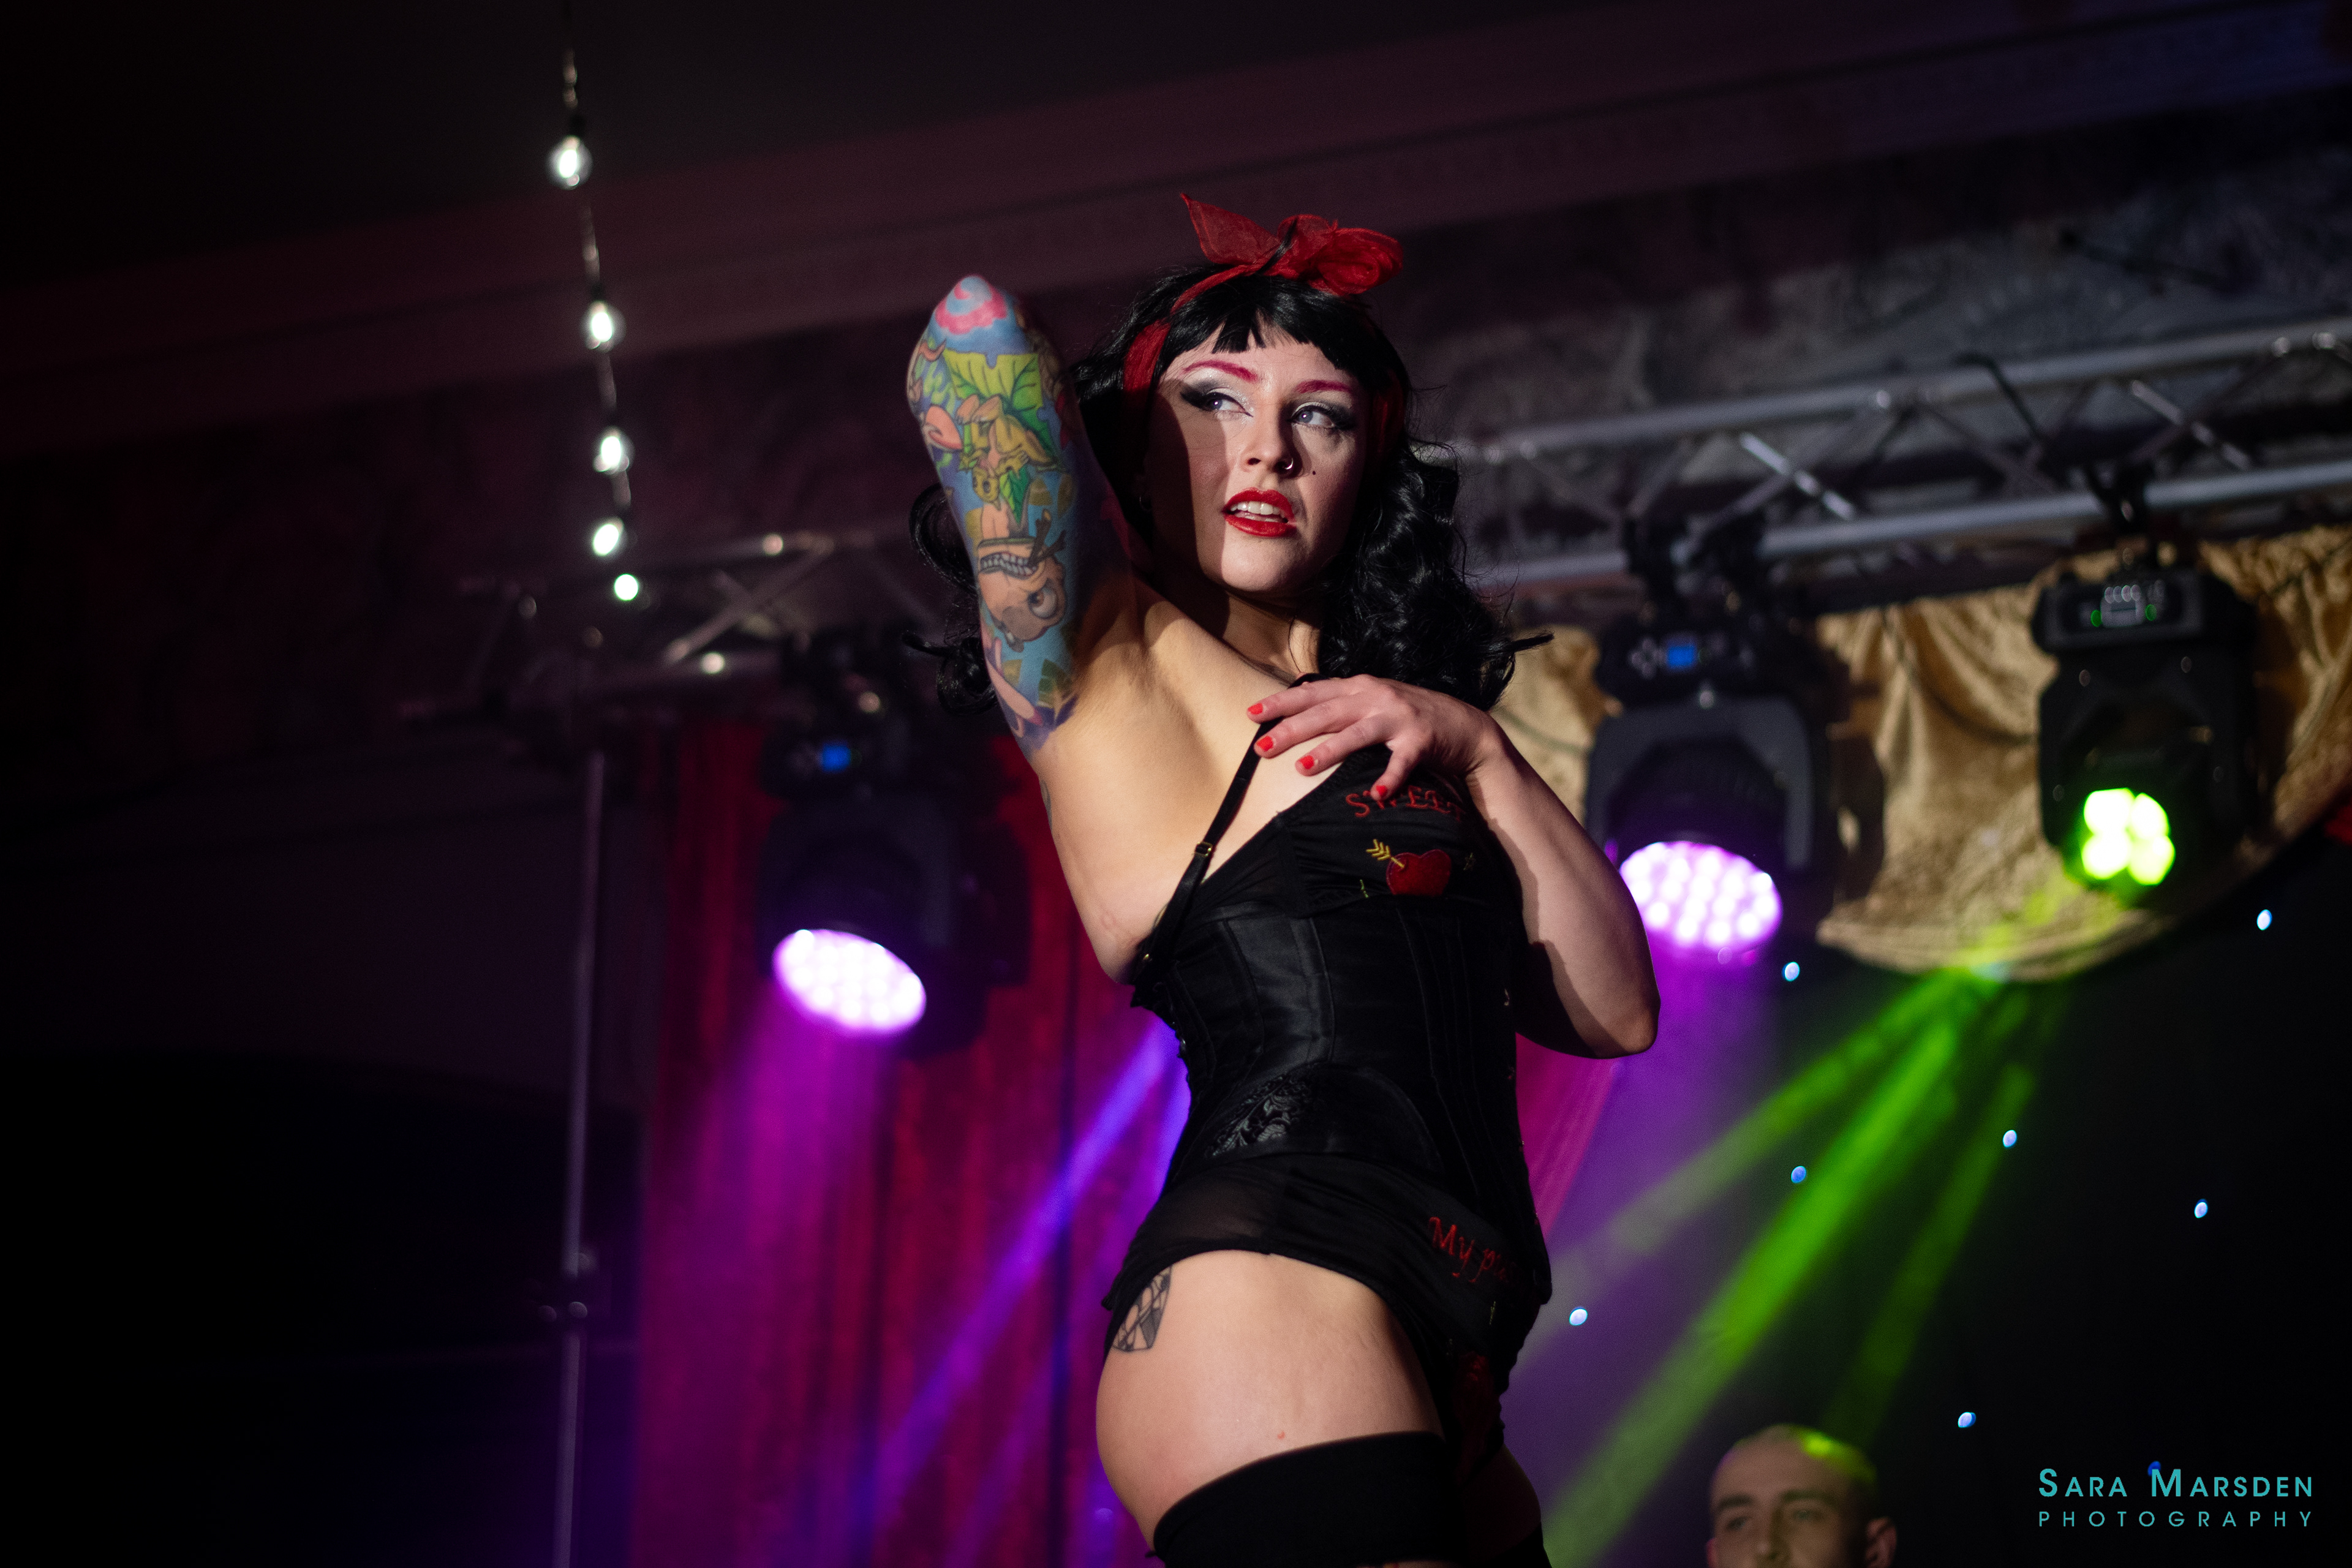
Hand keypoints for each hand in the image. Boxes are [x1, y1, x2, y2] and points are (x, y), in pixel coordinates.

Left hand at [1245, 675, 1502, 798]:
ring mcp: (1399, 718)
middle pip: (1327, 713)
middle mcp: (1376, 698)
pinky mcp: (1422, 740)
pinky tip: (1375, 795)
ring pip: (1358, 733)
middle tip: (1262, 749)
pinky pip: (1403, 762)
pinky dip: (1390, 778)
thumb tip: (1298, 703)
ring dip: (1331, 750)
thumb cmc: (1408, 717)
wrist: (1464, 725)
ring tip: (1303, 768)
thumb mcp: (1372, 702)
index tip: (1251, 715)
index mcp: (1359, 688)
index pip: (1312, 693)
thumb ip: (1340, 702)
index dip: (1281, 703)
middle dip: (1292, 730)